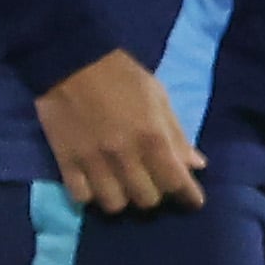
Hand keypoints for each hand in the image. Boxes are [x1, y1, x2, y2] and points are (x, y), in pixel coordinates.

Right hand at [37, 49, 206, 213]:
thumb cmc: (121, 75)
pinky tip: (95, 183)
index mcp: (152, 137)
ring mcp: (93, 162)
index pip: (177, 183)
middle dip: (155, 193)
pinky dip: (91, 195)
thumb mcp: (158, 96)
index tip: (191, 201)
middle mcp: (125, 156)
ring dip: (123, 197)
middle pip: (147, 200)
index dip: (188, 197)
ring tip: (122, 185)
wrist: (72, 59)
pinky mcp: (66, 162)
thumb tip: (197, 165)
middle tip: (151, 182)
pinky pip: (82, 197)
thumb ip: (177, 134)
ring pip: (114, 205)